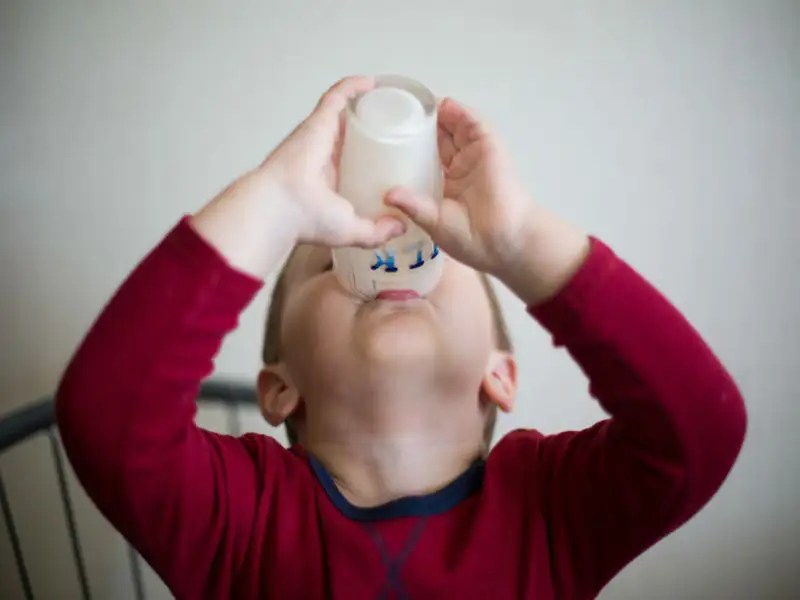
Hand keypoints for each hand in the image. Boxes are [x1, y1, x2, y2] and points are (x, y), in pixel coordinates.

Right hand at [192, 77, 405, 278]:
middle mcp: (325, 152)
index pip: (354, 158)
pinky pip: (337, 96)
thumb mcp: (351, 230)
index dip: (373, 152)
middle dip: (374, 126)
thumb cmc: (309, 220)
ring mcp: (321, 134)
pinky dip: (353, 86)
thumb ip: (376, 233)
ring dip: (366, 103)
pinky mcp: (319, 121)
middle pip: (352, 132)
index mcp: (331, 177)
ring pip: (345, 112)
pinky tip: (373, 82)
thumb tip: (401, 226)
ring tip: (391, 100)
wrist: (281, 207)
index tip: (395, 150)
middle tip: (399, 124)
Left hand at [384, 98, 532, 276]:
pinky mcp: (489, 149)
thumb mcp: (435, 222)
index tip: (388, 134)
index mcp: (446, 183)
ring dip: (439, 114)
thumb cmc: (472, 239)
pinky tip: (445, 105)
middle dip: (422, 124)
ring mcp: (475, 156)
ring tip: (417, 103)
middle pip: (439, 137)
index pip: (425, 157)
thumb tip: (387, 195)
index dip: (409, 144)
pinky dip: (461, 113)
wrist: (505, 243)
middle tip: (398, 111)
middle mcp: (460, 166)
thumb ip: (414, 205)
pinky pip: (475, 125)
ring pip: (455, 127)